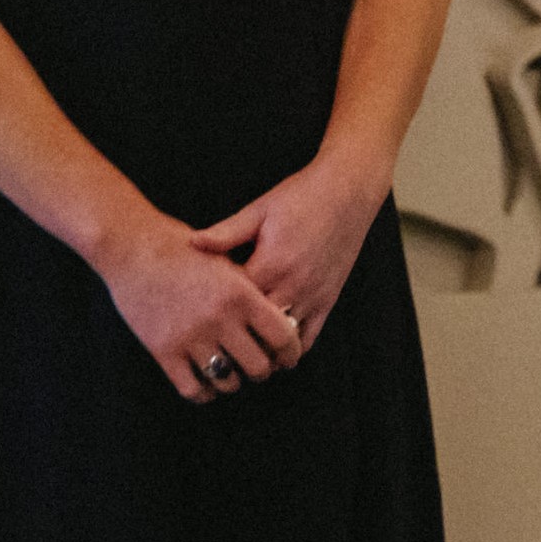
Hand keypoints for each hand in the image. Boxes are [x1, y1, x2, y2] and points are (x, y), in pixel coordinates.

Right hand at [97, 211, 302, 402]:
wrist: (134, 248)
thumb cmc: (185, 250)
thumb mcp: (227, 261)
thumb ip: (252, 290)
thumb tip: (279, 318)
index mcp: (242, 294)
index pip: (283, 336)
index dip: (291, 352)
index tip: (289, 356)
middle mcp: (220, 318)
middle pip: (259, 366)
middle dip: (263, 370)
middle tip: (259, 367)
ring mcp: (191, 336)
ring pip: (227, 381)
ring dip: (233, 381)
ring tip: (233, 373)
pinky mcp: (163, 350)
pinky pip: (192, 388)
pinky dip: (204, 393)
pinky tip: (206, 384)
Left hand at [190, 154, 390, 354]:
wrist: (348, 190)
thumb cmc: (302, 196)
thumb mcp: (260, 209)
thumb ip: (227, 232)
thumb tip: (192, 242)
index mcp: (271, 264)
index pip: (234, 302)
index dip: (214, 310)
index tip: (200, 312)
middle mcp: (293, 286)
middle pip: (255, 329)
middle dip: (234, 336)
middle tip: (214, 341)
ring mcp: (313, 296)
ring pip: (282, 340)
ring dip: (261, 349)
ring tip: (240, 351)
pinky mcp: (329, 299)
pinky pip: (308, 337)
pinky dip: (291, 349)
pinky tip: (274, 349)